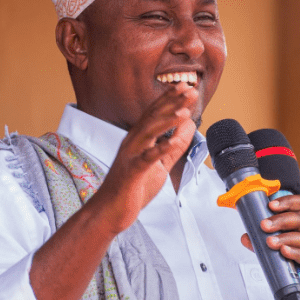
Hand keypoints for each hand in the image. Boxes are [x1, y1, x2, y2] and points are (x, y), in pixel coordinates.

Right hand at [92, 83, 197, 233]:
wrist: (109, 212)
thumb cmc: (132, 189)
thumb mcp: (158, 166)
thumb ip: (173, 148)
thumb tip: (188, 129)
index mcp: (138, 140)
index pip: (155, 114)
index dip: (171, 99)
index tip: (187, 87)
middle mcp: (132, 143)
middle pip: (153, 117)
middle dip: (171, 102)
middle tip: (189, 89)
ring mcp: (130, 156)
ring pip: (148, 133)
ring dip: (167, 120)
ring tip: (184, 111)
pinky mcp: (131, 172)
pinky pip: (146, 158)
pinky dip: (160, 149)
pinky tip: (173, 142)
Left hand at [240, 194, 299, 299]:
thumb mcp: (281, 250)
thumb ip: (265, 242)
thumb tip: (246, 237)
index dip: (286, 202)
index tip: (270, 205)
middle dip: (280, 221)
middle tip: (263, 225)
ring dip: (284, 238)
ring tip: (270, 242)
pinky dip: (295, 253)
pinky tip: (285, 251)